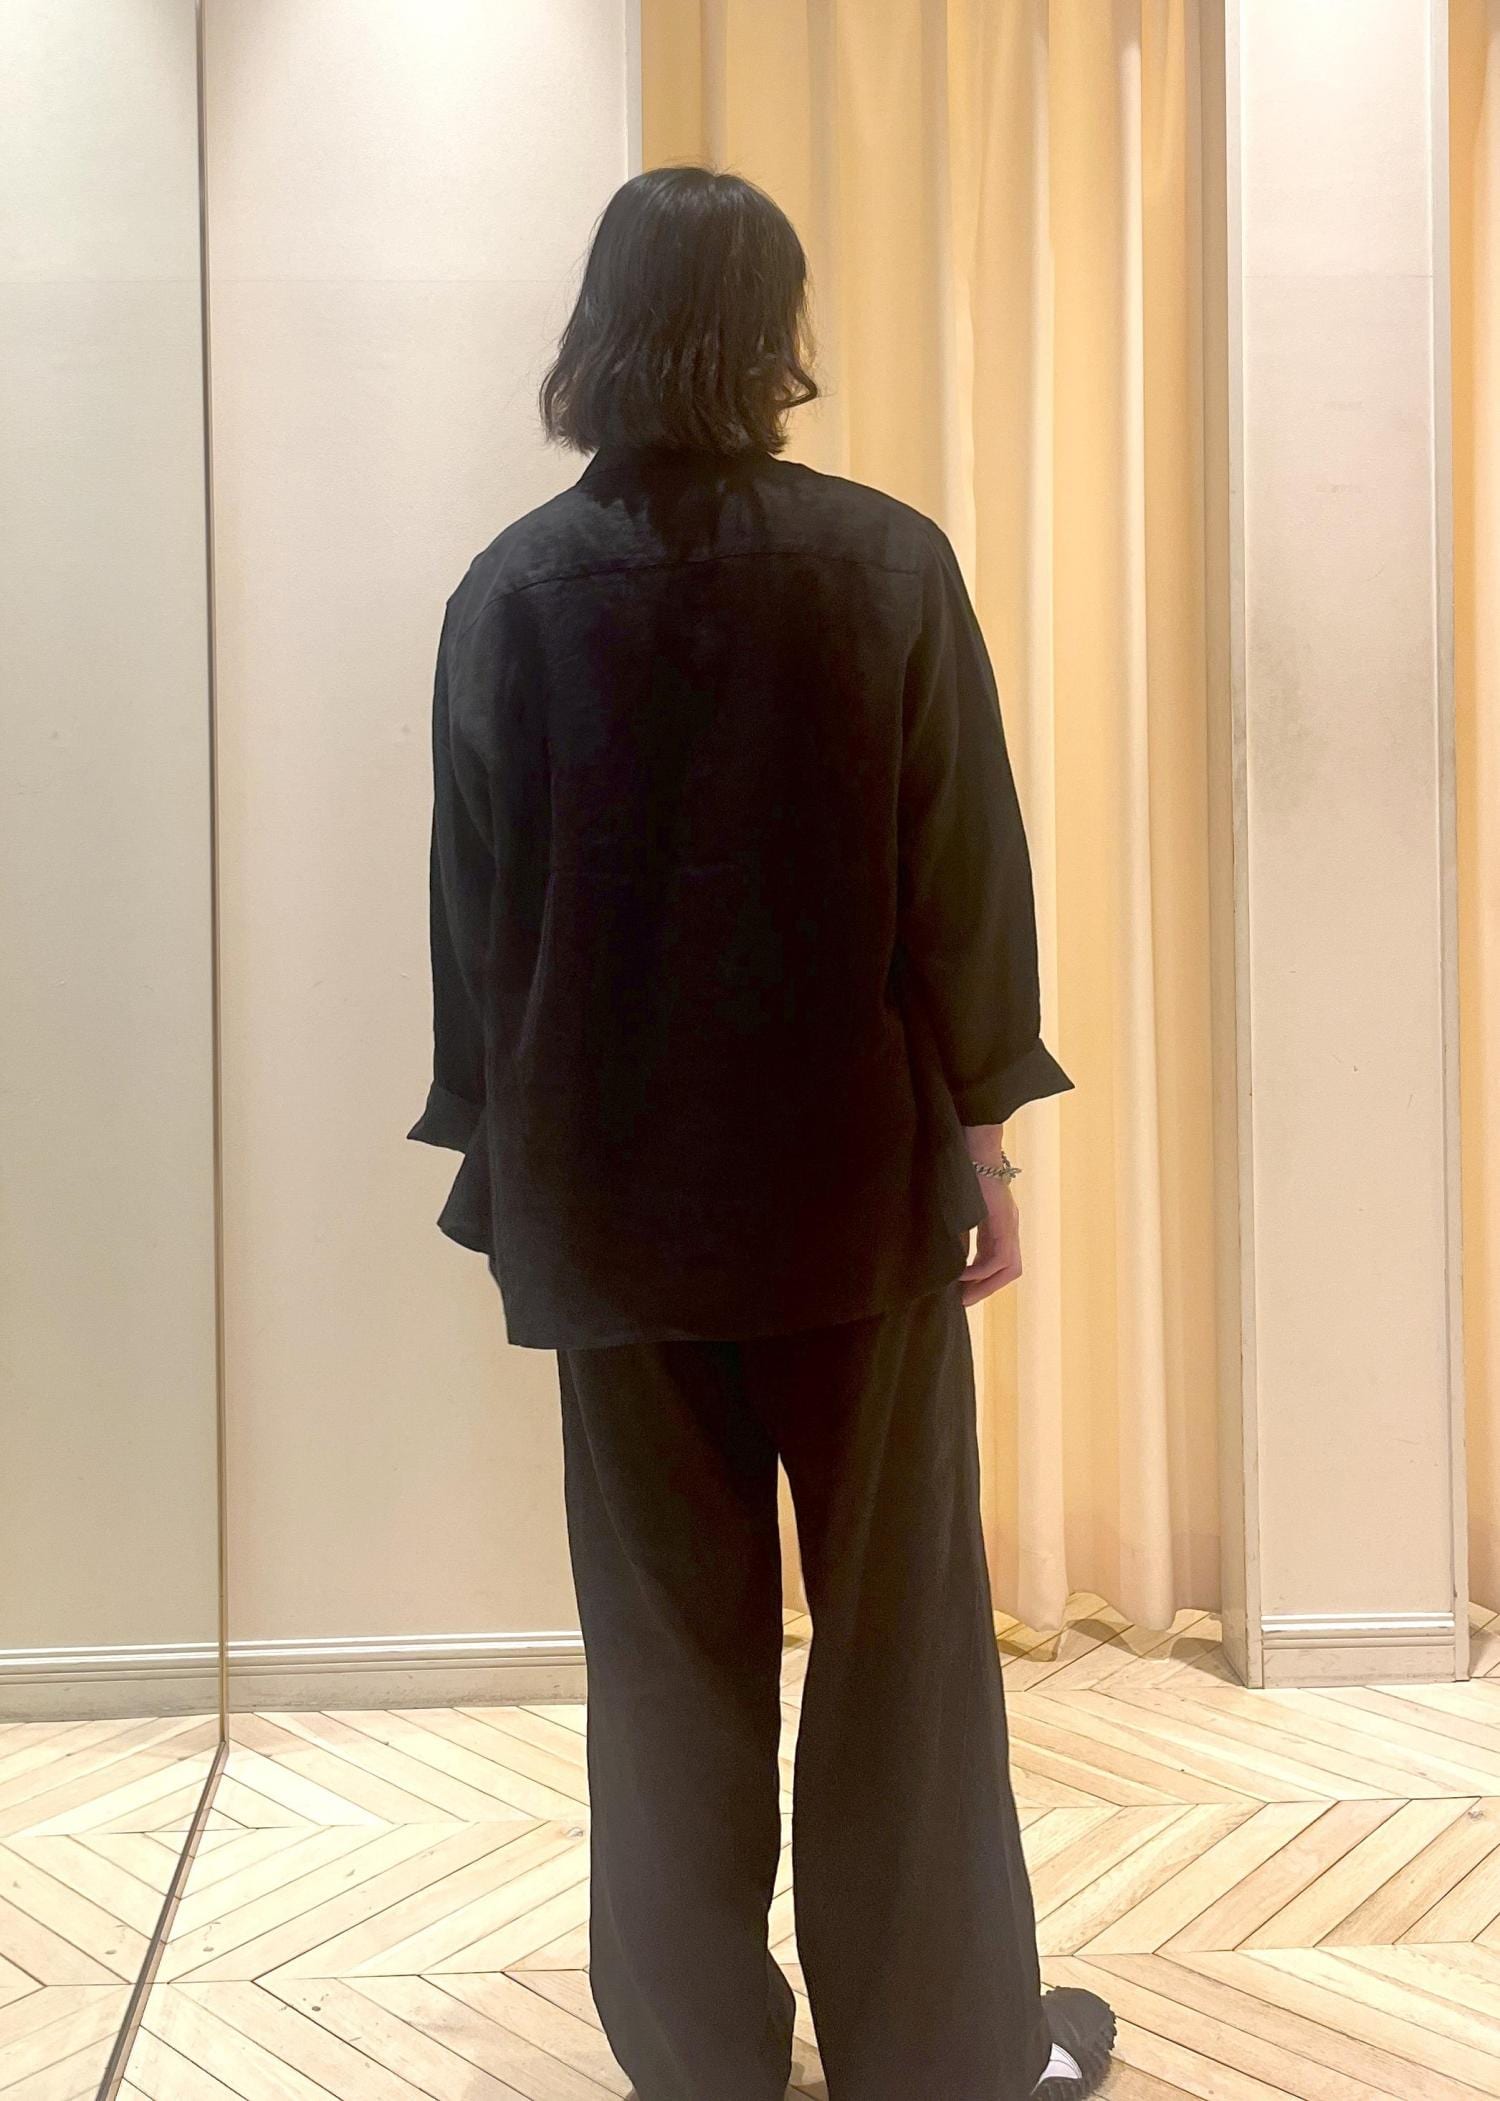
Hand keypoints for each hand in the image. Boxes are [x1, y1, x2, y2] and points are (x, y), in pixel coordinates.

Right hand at [959, 1172, 1021, 1306]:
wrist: (975, 1144)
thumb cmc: (963, 1169)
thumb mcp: (959, 1208)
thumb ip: (959, 1231)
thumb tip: (948, 1256)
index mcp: (998, 1223)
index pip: (999, 1259)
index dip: (984, 1278)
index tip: (963, 1290)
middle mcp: (1009, 1226)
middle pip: (1009, 1269)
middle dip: (987, 1288)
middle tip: (964, 1301)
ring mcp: (1009, 1223)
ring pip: (1009, 1267)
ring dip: (988, 1285)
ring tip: (964, 1294)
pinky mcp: (1003, 1220)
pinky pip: (999, 1257)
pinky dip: (982, 1270)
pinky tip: (963, 1273)